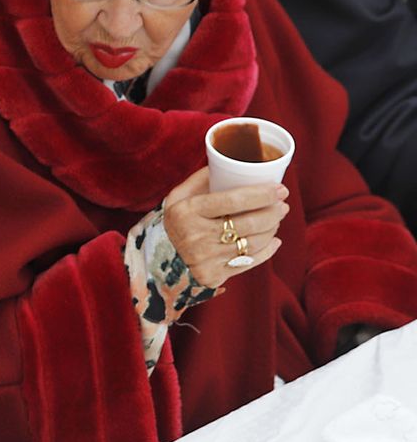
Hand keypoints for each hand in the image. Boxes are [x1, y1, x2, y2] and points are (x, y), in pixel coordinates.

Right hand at [162, 168, 287, 288]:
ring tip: (277, 219)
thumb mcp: (179, 196)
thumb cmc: (177, 219)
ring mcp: (204, 259)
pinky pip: (249, 263)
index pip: (233, 201)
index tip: (280, 189)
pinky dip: (267, 251)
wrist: (158, 256)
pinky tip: (273, 240)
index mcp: (187, 212)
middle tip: (282, 204)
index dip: (262, 194)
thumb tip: (233, 165)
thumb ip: (203, 179)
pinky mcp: (212, 276)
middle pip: (248, 223)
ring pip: (252, 243)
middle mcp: (196, 237)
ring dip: (272, 229)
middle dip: (273, 212)